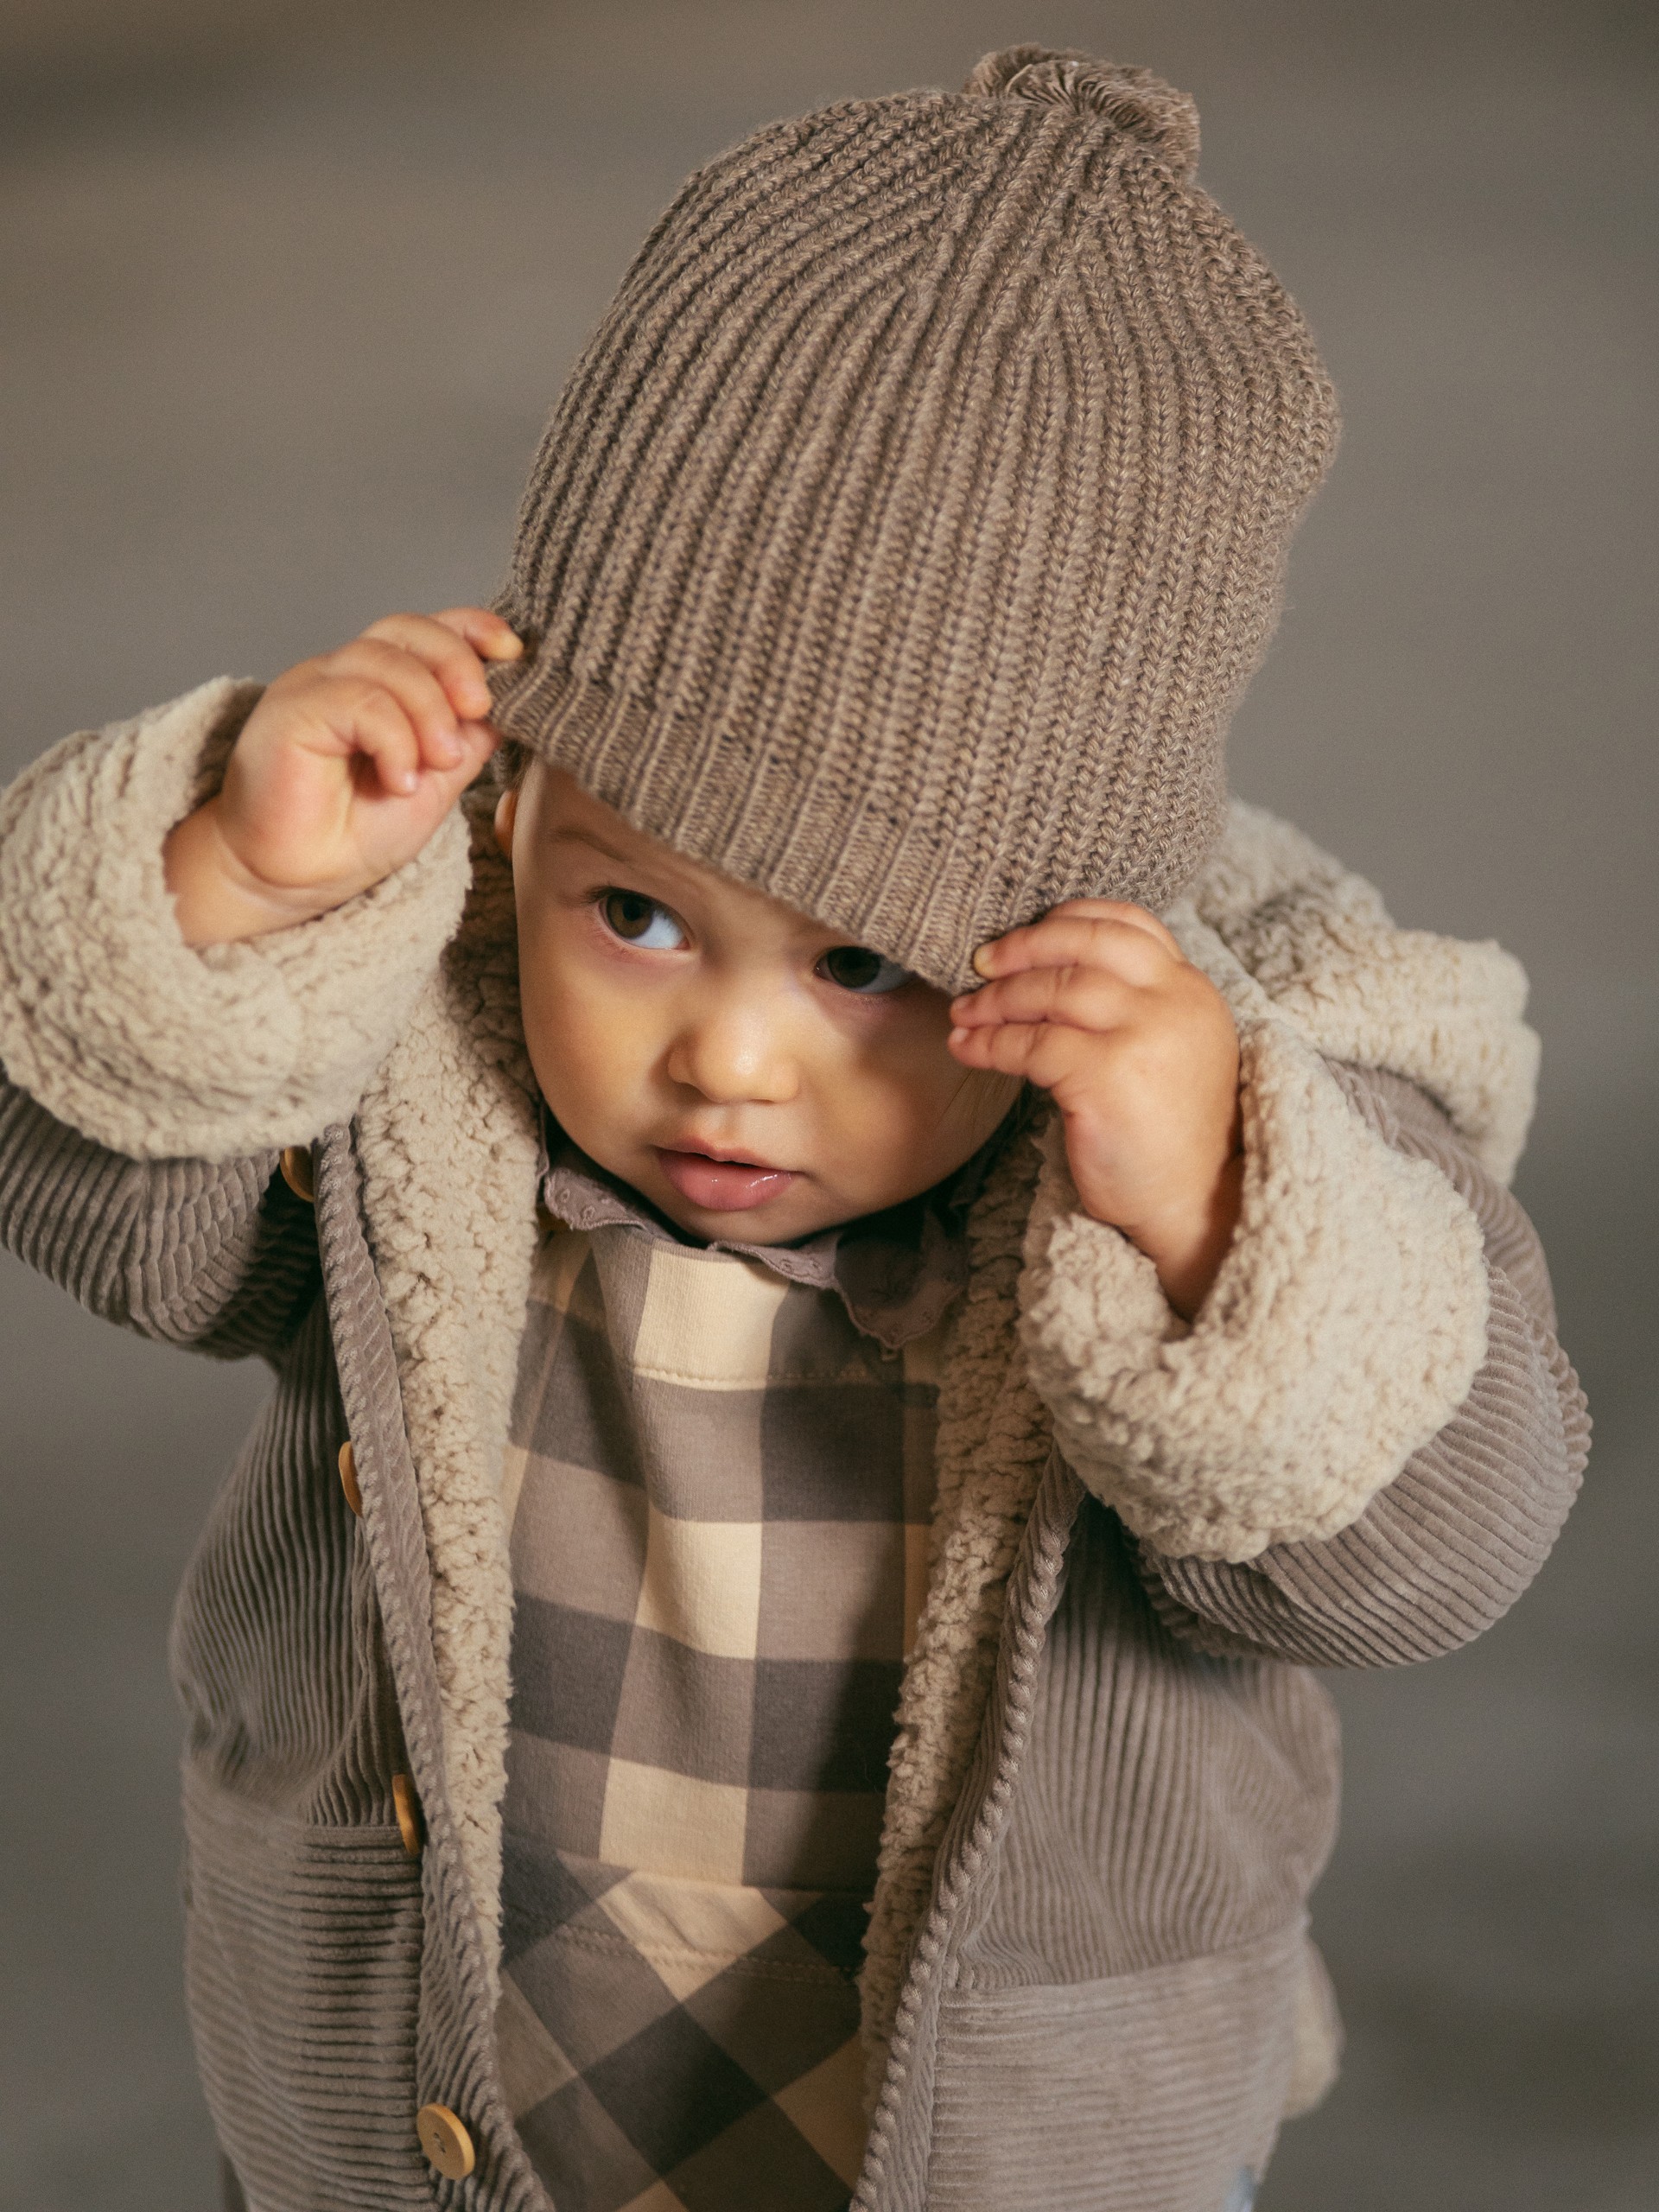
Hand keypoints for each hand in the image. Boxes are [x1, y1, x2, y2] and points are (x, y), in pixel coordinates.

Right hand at [163, 607, 522, 944]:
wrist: (294, 880)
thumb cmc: (355, 834)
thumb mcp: (436, 784)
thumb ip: (466, 740)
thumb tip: (507, 706)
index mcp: (378, 682)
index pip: (427, 630)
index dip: (472, 629)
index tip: (513, 652)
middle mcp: (343, 674)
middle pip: (408, 631)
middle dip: (458, 663)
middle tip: (479, 712)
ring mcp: (313, 687)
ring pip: (387, 663)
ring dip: (429, 712)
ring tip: (438, 764)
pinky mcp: (291, 711)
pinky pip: (360, 701)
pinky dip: (395, 740)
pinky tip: (400, 781)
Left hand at [947, 900, 1242, 1317]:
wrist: (1195, 1201)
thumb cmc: (1169, 1132)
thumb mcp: (1170, 1050)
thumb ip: (1135, 1005)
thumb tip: (1049, 970)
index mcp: (1190, 989)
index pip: (1129, 923)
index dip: (1068, 919)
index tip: (1024, 935)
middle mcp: (1173, 1001)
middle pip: (1083, 944)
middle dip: (1022, 948)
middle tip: (980, 963)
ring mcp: (1142, 1035)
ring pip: (1051, 990)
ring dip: (996, 999)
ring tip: (964, 1013)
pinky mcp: (1108, 1075)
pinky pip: (1032, 1044)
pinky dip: (991, 1044)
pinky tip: (968, 1051)